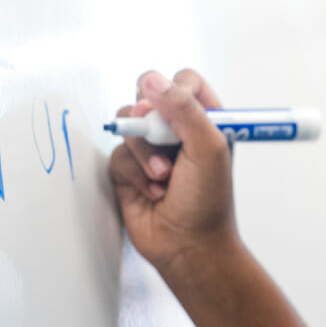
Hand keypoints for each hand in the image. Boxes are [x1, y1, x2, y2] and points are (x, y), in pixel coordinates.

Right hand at [108, 69, 239, 277]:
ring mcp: (152, 149)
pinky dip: (134, 173)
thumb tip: (152, 81)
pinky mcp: (130, 170)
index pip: (184, 82)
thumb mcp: (208, 148)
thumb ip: (184, 109)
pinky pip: (117, 153)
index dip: (175, 89)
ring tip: (164, 176)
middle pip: (147, 96)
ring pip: (129, 124)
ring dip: (144, 152)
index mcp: (206, 120)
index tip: (176, 110)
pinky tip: (153, 192)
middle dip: (151, 120)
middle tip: (164, 141)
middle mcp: (178, 131)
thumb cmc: (208, 201)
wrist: (188, 245)